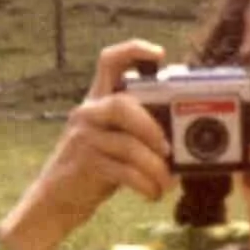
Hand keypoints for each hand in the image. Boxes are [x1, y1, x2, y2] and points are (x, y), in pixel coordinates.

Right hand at [0, 39, 175, 249]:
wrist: (59, 198)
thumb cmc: (99, 166)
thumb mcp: (118, 140)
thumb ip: (143, 130)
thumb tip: (191, 138)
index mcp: (100, 101)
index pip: (109, 62)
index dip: (134, 51)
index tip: (160, 54)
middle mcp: (89, 113)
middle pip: (122, 104)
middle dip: (152, 127)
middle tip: (169, 149)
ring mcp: (84, 137)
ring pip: (128, 145)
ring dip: (156, 167)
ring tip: (167, 182)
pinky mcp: (84, 164)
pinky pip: (124, 171)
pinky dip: (146, 184)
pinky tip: (154, 193)